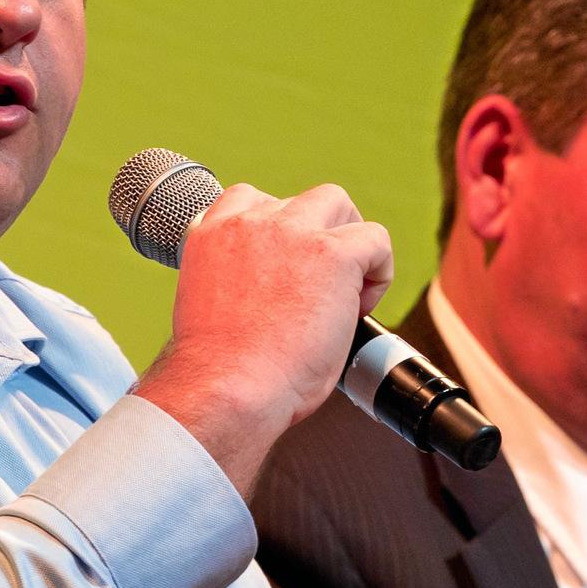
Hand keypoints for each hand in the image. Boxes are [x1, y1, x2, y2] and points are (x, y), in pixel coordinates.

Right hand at [132, 182, 392, 497]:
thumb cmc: (220, 370)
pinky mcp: (333, 254)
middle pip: (297, 200)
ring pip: (336, 203)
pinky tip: (359, 307)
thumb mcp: (208, 306)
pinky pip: (374, 240)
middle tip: (322, 278)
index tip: (282, 269)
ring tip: (346, 286)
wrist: (228, 387)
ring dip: (346, 239)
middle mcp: (249, 223)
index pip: (247, 200)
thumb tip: (266, 294)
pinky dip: (378, 271)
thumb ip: (234, 282)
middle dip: (315, 231)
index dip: (274, 230)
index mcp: (212, 234)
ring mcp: (292, 232)